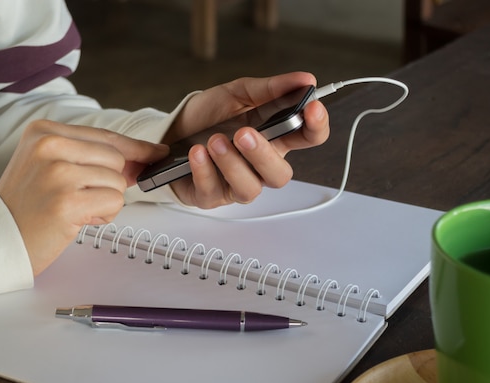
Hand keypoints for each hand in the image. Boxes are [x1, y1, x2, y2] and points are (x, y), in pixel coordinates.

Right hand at [0, 120, 168, 274]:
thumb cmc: (27, 206)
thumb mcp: (50, 166)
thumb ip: (90, 156)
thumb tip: (140, 158)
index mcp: (43, 131)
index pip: (105, 136)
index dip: (135, 148)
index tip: (156, 152)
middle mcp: (48, 146)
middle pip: (116, 158)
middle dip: (110, 182)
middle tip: (82, 196)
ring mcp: (57, 173)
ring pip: (118, 181)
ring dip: (105, 201)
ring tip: (74, 208)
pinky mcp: (67, 201)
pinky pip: (114, 202)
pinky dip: (103, 215)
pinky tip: (77, 219)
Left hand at [165, 72, 328, 207]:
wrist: (173, 129)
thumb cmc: (210, 115)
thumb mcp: (239, 93)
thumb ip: (271, 89)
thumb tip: (305, 79)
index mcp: (275, 139)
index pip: (309, 138)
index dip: (316, 127)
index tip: (312, 107)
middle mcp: (259, 167)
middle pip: (279, 174)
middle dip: (263, 155)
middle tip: (243, 132)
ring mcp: (236, 185)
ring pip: (249, 188)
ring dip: (232, 164)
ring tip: (214, 140)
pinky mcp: (210, 196)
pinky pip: (213, 192)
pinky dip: (204, 171)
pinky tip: (196, 153)